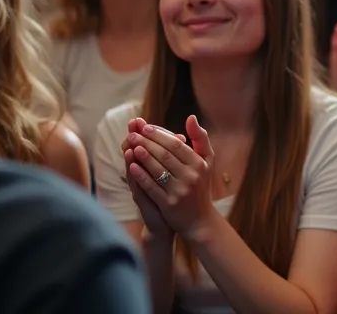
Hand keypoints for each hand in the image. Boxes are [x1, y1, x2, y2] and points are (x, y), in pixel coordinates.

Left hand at [126, 116, 219, 241]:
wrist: (200, 220)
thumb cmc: (201, 186)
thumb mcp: (206, 161)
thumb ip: (200, 139)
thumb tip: (190, 117)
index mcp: (199, 164)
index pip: (176, 145)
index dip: (159, 135)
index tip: (145, 127)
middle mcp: (191, 176)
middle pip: (165, 155)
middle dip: (147, 142)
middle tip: (132, 133)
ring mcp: (180, 191)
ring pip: (157, 169)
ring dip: (142, 156)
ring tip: (130, 145)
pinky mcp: (169, 204)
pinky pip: (151, 186)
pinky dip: (141, 175)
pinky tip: (131, 166)